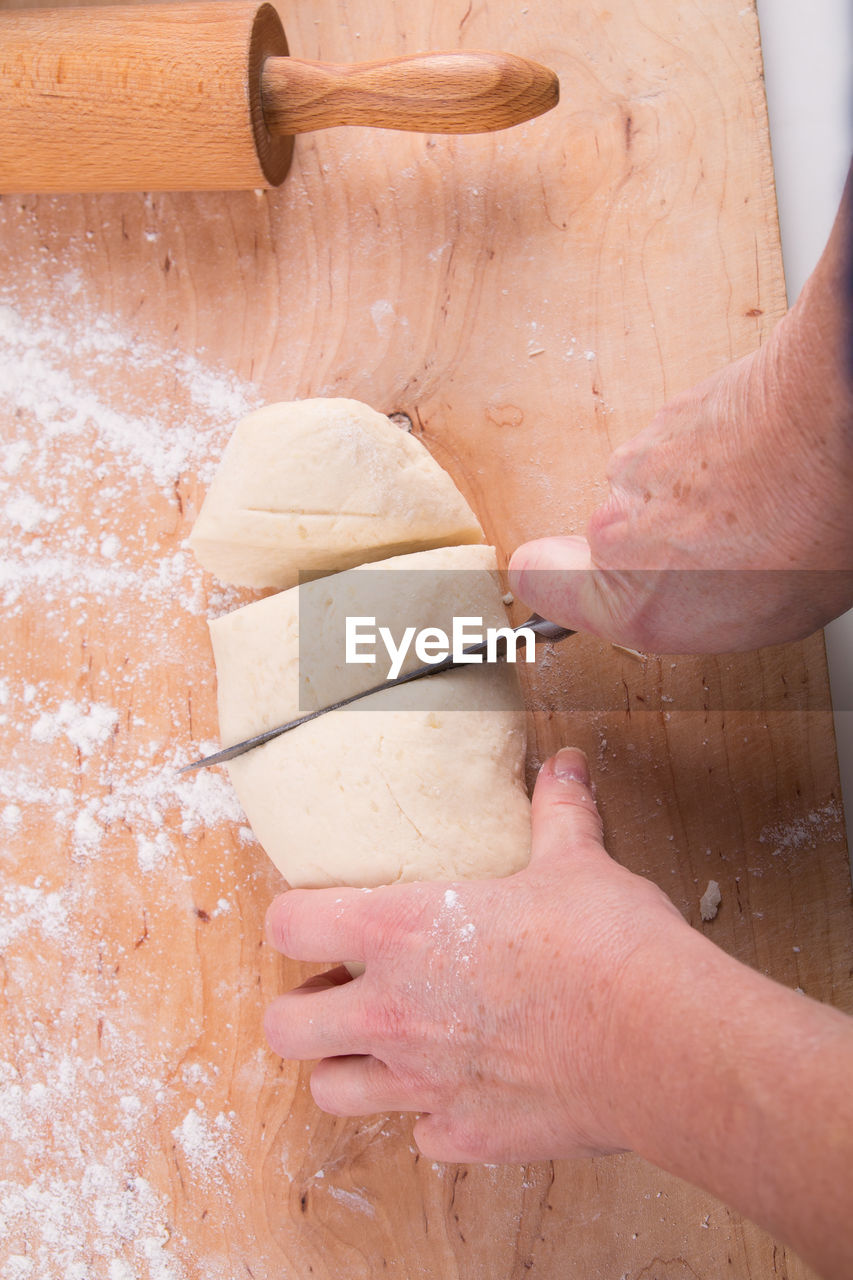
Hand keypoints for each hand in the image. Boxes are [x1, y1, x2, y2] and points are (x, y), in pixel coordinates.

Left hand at [263, 748, 687, 1163]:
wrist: (660, 1040)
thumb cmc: (607, 946)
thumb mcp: (576, 863)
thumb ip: (557, 813)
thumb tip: (564, 765)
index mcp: (401, 931)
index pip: (288, 924)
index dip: (292, 918)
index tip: (315, 919)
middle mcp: (394, 1012)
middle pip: (284, 1029)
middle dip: (301, 1012)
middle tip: (339, 993)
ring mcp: (424, 1084)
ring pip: (332, 1093)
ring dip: (348, 1069)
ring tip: (386, 1045)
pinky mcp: (469, 1136)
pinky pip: (422, 1135)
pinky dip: (432, 1115)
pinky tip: (466, 1088)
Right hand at [508, 172, 852, 653]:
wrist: (830, 425)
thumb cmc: (809, 529)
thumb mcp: (759, 620)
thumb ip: (689, 612)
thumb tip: (677, 598)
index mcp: (631, 597)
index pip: (534, 582)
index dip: (554, 584)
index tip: (577, 589)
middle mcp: (614, 526)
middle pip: (610, 539)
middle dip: (657, 544)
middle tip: (723, 552)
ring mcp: (638, 463)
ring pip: (648, 492)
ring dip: (690, 499)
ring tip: (756, 507)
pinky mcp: (668, 413)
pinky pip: (683, 448)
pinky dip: (716, 456)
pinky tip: (764, 467)